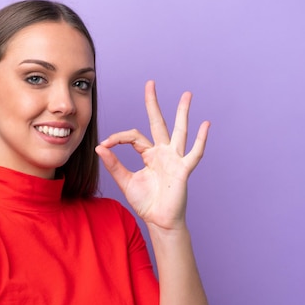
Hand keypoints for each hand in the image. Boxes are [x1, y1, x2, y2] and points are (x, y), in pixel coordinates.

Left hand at [95, 80, 209, 230]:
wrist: (159, 220)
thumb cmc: (146, 202)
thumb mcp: (125, 181)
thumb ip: (113, 164)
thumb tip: (99, 147)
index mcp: (148, 154)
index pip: (133, 137)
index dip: (118, 138)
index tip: (104, 145)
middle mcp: (163, 152)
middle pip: (157, 123)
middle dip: (153, 104)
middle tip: (150, 83)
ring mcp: (175, 159)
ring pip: (179, 131)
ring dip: (182, 113)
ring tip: (186, 95)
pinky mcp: (183, 170)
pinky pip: (194, 153)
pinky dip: (200, 139)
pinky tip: (205, 124)